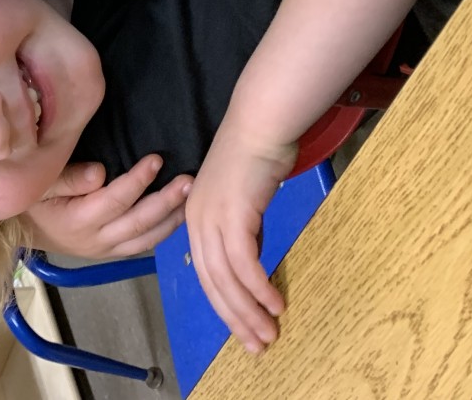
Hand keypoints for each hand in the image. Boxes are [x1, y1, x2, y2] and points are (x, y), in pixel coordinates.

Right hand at [24, 154, 191, 258]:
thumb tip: (100, 172)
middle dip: (166, 201)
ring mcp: (106, 250)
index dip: (138, 180)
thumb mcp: (40, 184)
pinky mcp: (112, 254)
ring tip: (192, 198)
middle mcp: (96, 239)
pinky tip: (177, 216)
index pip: (115, 200)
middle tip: (189, 181)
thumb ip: (68, 178)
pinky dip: (163, 232)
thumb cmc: (33, 201)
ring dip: (172, 219)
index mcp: (78, 220)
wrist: (25, 232)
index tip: (157, 160)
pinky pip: (143, 246)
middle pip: (139, 222)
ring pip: (146, 239)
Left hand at [185, 124, 295, 352]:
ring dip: (250, 311)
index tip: (244, 331)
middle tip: (257, 346)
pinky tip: (276, 304)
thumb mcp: (243, 202)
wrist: (260, 125)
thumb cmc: (256, 158)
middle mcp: (197, 222)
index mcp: (195, 220)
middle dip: (236, 319)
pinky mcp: (234, 215)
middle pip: (213, 284)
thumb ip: (244, 233)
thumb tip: (253, 265)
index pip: (206, 274)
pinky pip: (245, 263)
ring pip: (227, 279)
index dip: (225, 306)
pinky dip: (259, 288)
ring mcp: (212, 219)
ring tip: (270, 334)